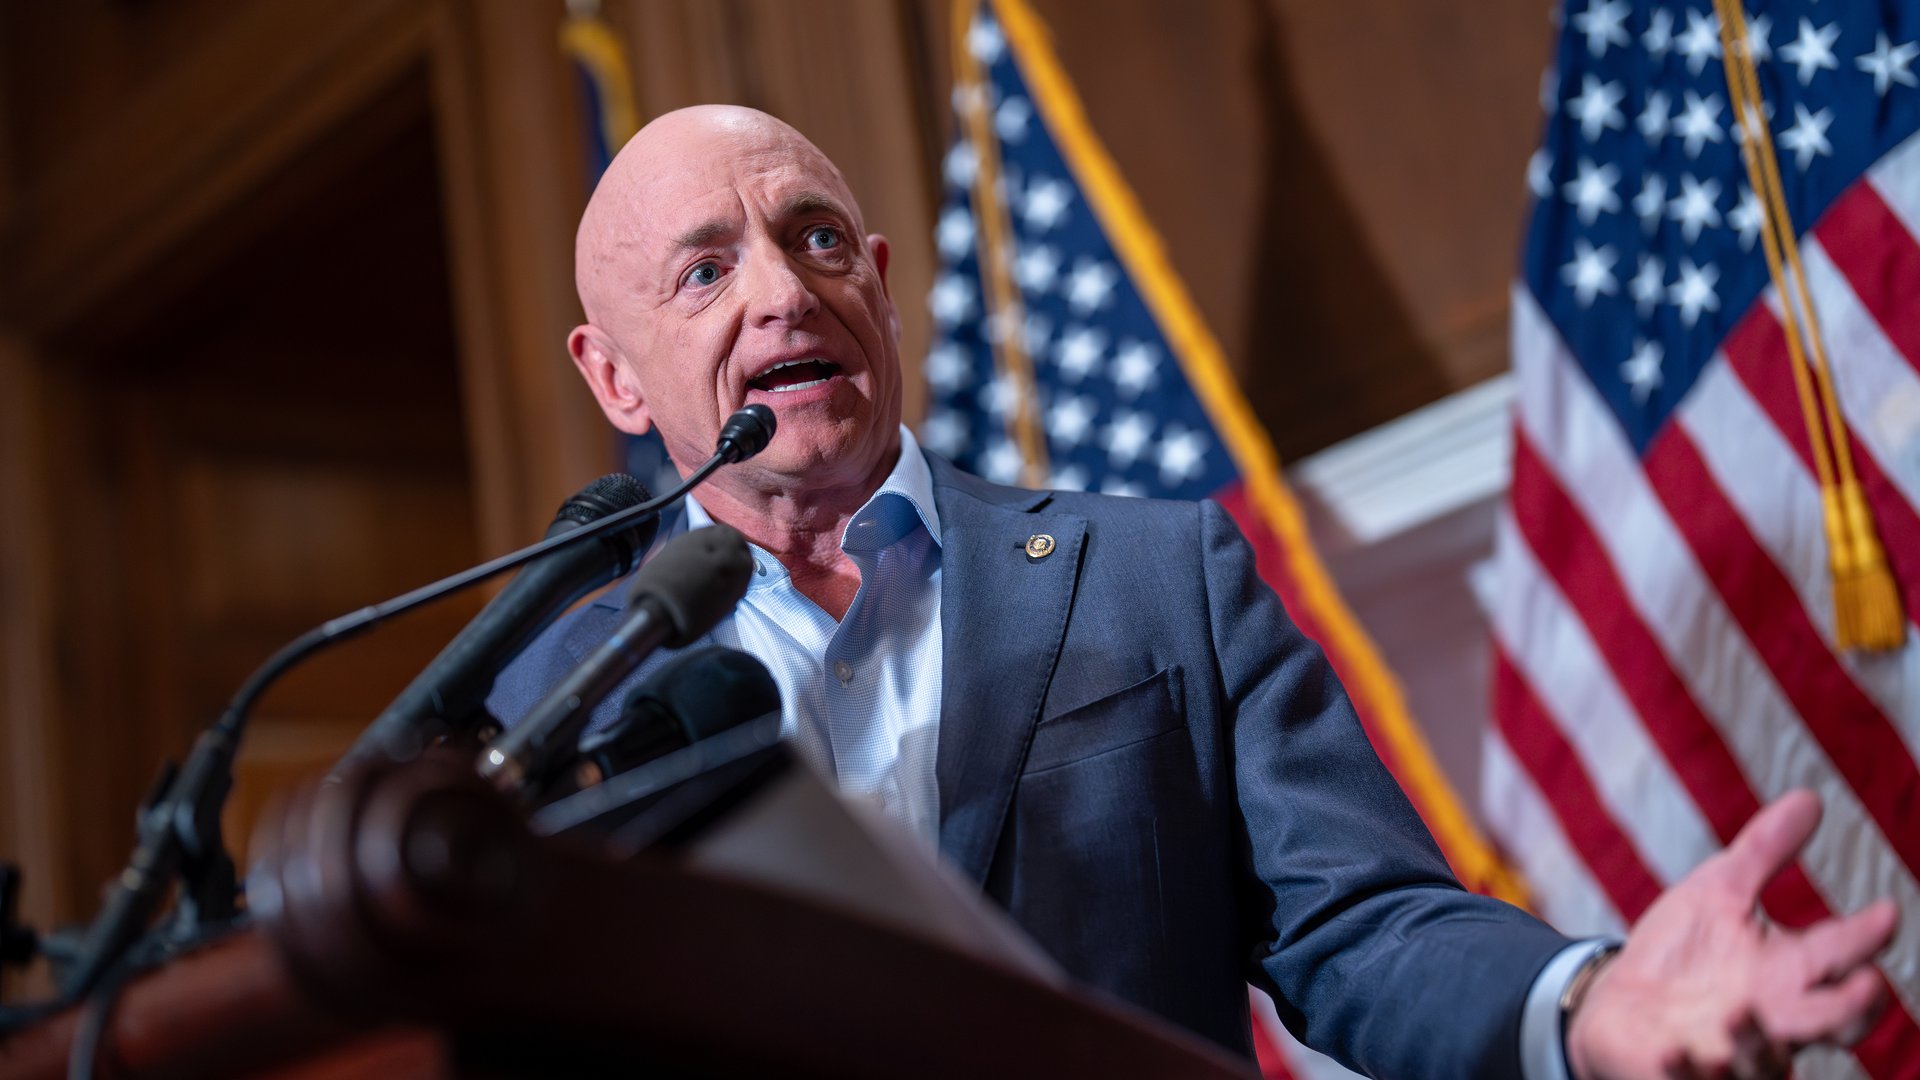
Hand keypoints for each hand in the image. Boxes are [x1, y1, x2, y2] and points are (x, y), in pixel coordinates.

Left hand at [1564, 790, 1896, 1078]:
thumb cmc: (1684, 951)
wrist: (1619, 1004)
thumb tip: (1811, 797)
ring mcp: (1735, 1053)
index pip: (1841, 953)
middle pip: (1833, 1023)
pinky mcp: (1686, 1073)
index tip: (1886, 911)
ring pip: (1769, 1061)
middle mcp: (1775, 1018)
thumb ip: (1763, 851)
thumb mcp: (1718, 892)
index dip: (1866, 935)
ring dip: (1761, 1041)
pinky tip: (1676, 1048)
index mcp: (1790, 973)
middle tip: (1867, 985)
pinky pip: (1694, 1079)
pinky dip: (1687, 1068)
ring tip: (1742, 1012)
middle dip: (1854, 1009)